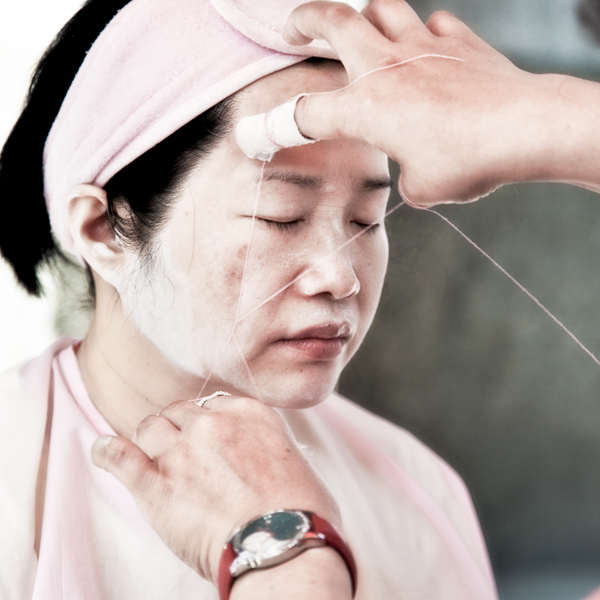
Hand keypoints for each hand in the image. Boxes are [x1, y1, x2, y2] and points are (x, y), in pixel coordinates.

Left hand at [91, 396, 340, 585]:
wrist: (285, 546)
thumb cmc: (301, 512)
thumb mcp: (293, 460)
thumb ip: (265, 445)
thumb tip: (258, 454)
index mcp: (248, 413)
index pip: (212, 403)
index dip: (205, 422)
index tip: (205, 438)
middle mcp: (212, 423)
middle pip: (178, 412)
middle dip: (178, 429)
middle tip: (182, 454)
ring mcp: (182, 451)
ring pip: (149, 427)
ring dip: (150, 441)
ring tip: (153, 459)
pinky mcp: (157, 484)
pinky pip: (117, 455)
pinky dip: (107, 452)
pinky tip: (104, 453)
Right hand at [284, 0, 589, 205]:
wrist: (524, 128)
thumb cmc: (468, 162)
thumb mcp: (424, 187)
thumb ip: (408, 179)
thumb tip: (414, 172)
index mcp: (365, 108)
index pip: (304, 115)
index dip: (273, 127)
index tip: (253, 135)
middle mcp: (385, 67)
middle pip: (332, 20)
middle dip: (305, 19)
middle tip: (294, 26)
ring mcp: (422, 47)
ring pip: (380, 6)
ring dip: (363, 13)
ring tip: (359, 25)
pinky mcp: (458, 40)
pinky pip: (433, 24)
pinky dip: (424, 34)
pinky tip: (427, 50)